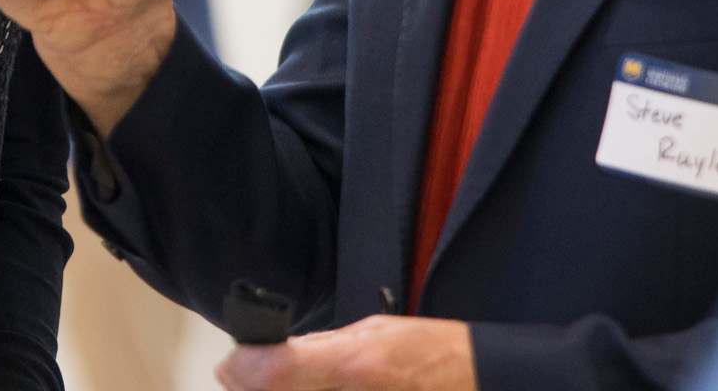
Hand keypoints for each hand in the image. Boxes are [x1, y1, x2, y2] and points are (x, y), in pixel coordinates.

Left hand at [217, 315, 473, 390]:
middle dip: (251, 385)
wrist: (482, 385)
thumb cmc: (437, 357)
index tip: (236, 361)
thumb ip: (321, 345)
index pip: (269, 373)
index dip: (242, 367)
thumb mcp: (377, 332)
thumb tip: (271, 351)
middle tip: (245, 373)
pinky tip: (308, 388)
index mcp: (354, 367)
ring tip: (279, 380)